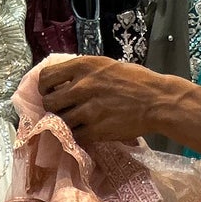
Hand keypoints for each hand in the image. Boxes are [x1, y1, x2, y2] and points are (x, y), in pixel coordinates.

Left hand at [37, 56, 168, 144]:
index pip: (46, 77)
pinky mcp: (95, 130)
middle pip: (49, 103)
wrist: (155, 101)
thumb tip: (64, 81)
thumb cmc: (135, 81)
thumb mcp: (106, 66)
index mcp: (84, 66)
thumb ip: (83, 72)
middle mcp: (82, 87)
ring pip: (60, 121)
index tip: (51, 93)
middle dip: (52, 108)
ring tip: (78, 121)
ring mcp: (88, 110)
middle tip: (63, 110)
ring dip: (65, 123)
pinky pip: (75, 136)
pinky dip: (78, 135)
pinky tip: (87, 130)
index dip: (45, 88)